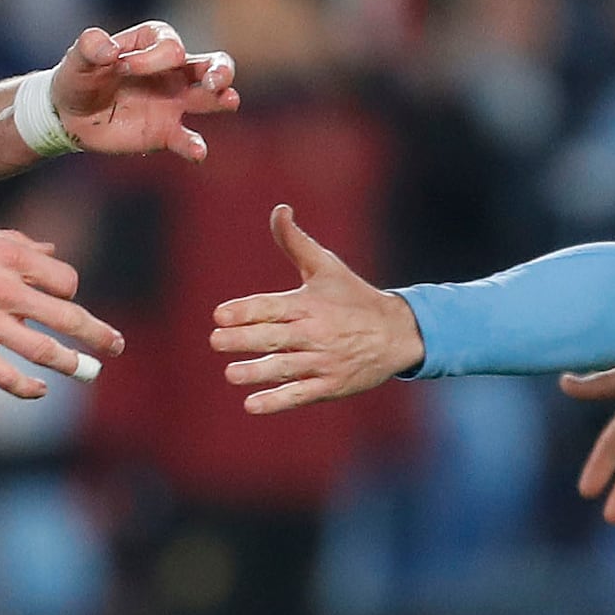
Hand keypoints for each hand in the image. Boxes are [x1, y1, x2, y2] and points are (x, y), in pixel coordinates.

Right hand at [0, 222, 118, 401]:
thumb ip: (17, 245)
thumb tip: (50, 252)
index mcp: (11, 256)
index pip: (65, 280)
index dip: (69, 291)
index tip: (63, 301)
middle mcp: (5, 288)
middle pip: (68, 315)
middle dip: (98, 334)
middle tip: (116, 345)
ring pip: (43, 351)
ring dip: (72, 364)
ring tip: (87, 372)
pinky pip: (4, 375)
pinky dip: (27, 387)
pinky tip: (40, 390)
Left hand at [43, 17, 238, 162]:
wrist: (69, 114)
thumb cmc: (78, 77)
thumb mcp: (78, 59)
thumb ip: (90, 47)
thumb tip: (106, 48)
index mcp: (154, 44)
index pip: (170, 48)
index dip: (151, 59)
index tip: (122, 68)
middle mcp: (172, 71)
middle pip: (211, 64)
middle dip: (219, 69)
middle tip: (215, 79)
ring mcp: (173, 102)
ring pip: (210, 98)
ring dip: (221, 98)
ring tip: (229, 100)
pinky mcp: (165, 133)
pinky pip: (186, 139)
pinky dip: (194, 146)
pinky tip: (197, 152)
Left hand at [209, 203, 417, 414]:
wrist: (398, 334)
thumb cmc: (354, 297)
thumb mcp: (327, 266)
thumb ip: (295, 241)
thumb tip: (279, 209)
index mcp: (310, 303)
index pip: (272, 307)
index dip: (246, 310)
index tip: (220, 314)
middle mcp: (316, 333)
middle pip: (275, 337)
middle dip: (244, 339)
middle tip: (216, 340)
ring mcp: (324, 361)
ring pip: (286, 368)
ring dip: (257, 372)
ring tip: (230, 374)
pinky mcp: (331, 386)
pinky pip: (301, 395)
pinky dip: (277, 401)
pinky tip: (251, 405)